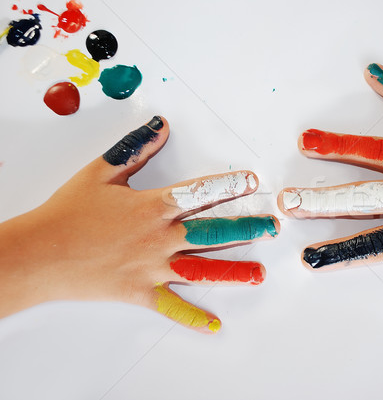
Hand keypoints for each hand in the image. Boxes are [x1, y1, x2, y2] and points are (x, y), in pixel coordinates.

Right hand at [0, 116, 279, 332]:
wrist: (40, 253)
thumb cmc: (67, 213)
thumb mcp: (101, 172)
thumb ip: (135, 148)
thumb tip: (160, 125)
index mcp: (152, 207)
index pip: (200, 193)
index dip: (230, 185)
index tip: (253, 182)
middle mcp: (159, 237)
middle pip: (212, 231)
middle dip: (247, 228)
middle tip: (272, 226)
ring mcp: (152, 267)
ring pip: (202, 269)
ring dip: (234, 270)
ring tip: (260, 273)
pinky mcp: (140, 291)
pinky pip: (172, 306)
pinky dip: (193, 317)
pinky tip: (215, 325)